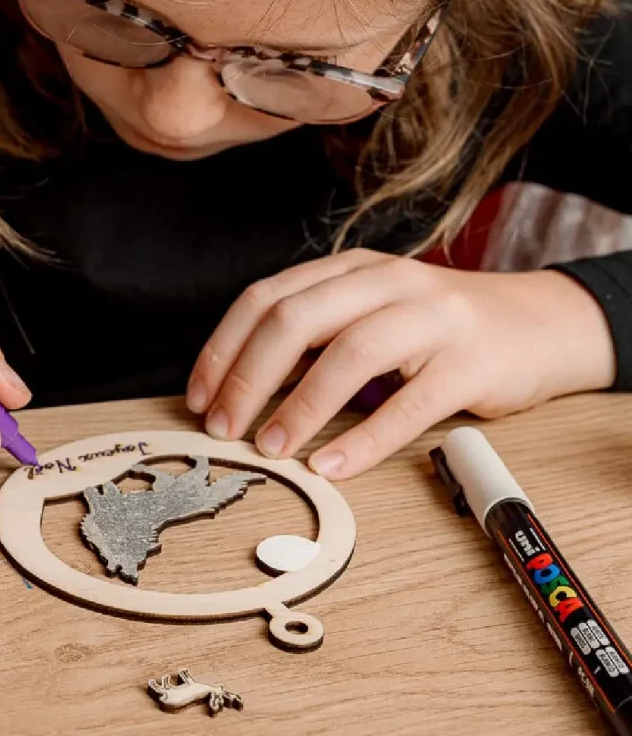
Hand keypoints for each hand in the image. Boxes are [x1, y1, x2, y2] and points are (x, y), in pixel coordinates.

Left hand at [187, 250, 615, 478]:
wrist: (537, 324)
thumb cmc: (438, 328)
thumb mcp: (370, 313)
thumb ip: (316, 337)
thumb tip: (244, 387)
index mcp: (352, 269)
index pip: (268, 297)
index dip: (224, 347)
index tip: (198, 395)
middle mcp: (387, 282)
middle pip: (297, 318)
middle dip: (248, 376)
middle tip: (224, 426)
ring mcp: (432, 318)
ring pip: (350, 354)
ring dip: (300, 406)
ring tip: (270, 447)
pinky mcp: (469, 362)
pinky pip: (409, 404)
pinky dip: (364, 440)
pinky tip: (333, 466)